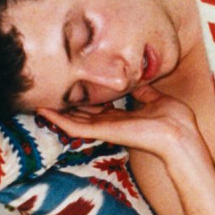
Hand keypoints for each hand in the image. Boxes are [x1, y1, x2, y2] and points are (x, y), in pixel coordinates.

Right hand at [40, 87, 204, 163]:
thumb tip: (137, 79)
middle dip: (65, 108)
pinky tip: (43, 111)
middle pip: (81, 116)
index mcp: (123, 117)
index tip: (71, 90)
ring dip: (55, 114)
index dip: (83, 101)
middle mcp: (111, 124)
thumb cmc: (175, 120)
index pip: (97, 110)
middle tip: (46, 96)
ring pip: (73, 123)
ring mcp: (105, 129)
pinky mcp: (102, 132)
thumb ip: (144, 91)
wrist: (179, 134)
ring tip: (36, 104)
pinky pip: (74, 128)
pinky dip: (58, 120)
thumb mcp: (157, 98)